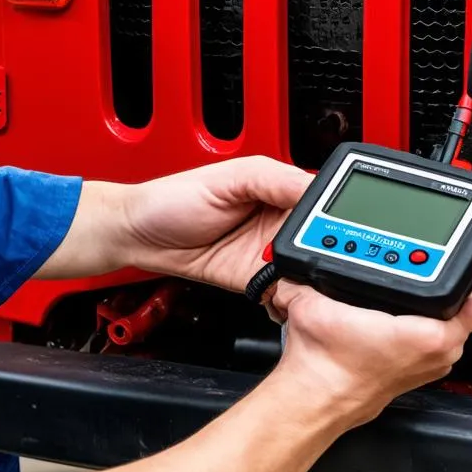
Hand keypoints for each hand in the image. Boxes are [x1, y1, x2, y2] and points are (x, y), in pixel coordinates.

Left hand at [121, 156, 312, 291]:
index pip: (321, 199)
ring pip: (309, 267)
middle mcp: (278, 220)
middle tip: (321, 253)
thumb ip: (272, 178)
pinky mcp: (256, 280)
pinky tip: (290, 292)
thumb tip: (311, 187)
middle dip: (327, 247)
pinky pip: (285, 291)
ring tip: (304, 274)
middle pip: (322, 236)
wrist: (138, 236)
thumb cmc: (173, 198)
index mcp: (278, 188)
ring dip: (312, 274)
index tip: (333, 224)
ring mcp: (268, 253)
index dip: (331, 212)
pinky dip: (292, 295)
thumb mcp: (227, 175)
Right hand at [269, 282, 471, 428]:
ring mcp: (428, 369)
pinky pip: (430, 348)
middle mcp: (437, 356)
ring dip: (430, 317)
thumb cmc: (324, 363)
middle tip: (414, 282)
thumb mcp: (310, 304)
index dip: (464, 283)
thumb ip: (303, 276)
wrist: (313, 398)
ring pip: (448, 332)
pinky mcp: (415, 377)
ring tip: (400, 303)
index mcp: (428, 336)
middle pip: (461, 314)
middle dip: (442, 297)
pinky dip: (416, 336)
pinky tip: (389, 325)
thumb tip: (295, 266)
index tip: (447, 272)